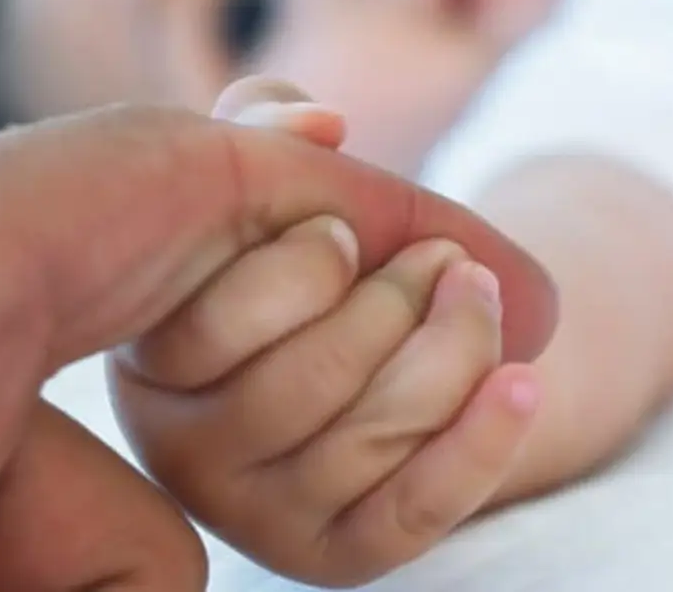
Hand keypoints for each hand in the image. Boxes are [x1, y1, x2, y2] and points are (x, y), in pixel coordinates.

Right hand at [110, 87, 539, 587]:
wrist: (368, 348)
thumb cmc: (297, 249)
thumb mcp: (263, 176)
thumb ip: (268, 123)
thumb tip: (326, 127)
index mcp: (149, 360)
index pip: (220, 323)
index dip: (308, 266)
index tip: (347, 230)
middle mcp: (183, 453)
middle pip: (306, 383)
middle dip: (399, 302)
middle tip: (444, 259)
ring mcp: (258, 515)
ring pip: (373, 434)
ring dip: (454, 348)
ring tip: (475, 292)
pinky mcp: (334, 556)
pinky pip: (416, 509)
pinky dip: (482, 442)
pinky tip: (522, 382)